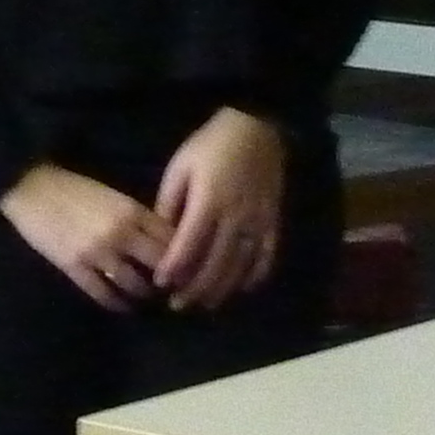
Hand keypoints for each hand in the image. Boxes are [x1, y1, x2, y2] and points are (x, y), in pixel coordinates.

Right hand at [0, 162, 176, 311]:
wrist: (28, 187)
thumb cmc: (72, 187)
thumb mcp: (113, 196)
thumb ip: (138, 217)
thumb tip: (164, 242)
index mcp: (132, 211)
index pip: (173, 240)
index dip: (186, 256)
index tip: (190, 267)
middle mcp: (121, 234)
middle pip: (161, 265)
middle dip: (172, 280)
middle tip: (175, 288)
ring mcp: (97, 252)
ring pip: (135, 285)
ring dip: (146, 294)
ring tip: (148, 297)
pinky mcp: (74, 267)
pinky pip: (104, 294)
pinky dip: (118, 304)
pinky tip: (123, 306)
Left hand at [154, 106, 287, 310]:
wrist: (256, 130)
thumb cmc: (209, 147)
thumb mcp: (179, 169)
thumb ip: (169, 203)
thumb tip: (160, 236)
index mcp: (208, 202)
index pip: (188, 246)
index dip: (174, 269)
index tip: (160, 284)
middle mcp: (236, 217)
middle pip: (215, 264)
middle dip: (196, 288)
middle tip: (178, 305)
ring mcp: (259, 222)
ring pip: (240, 266)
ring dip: (222, 289)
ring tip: (205, 304)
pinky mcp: (274, 222)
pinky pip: (267, 256)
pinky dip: (254, 276)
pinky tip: (241, 289)